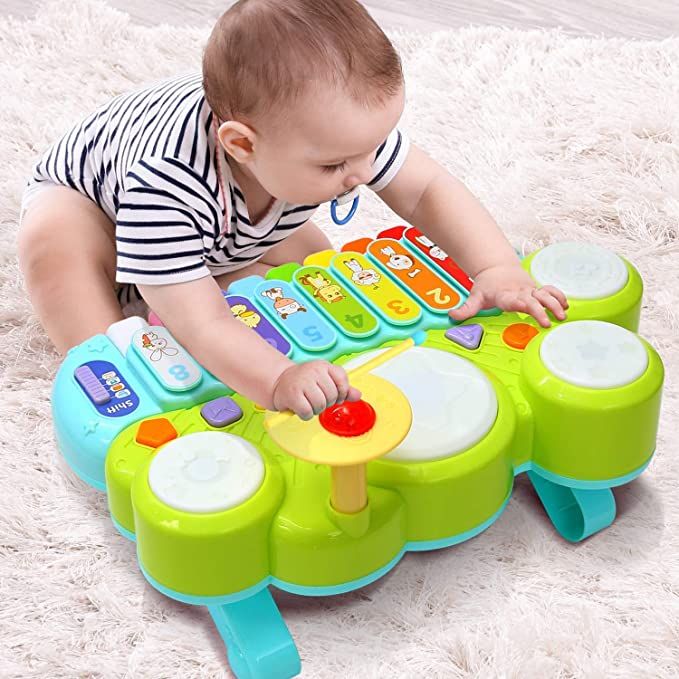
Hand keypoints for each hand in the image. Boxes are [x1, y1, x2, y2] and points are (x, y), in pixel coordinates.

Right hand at [272, 361, 361, 420]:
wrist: (279, 382)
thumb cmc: (304, 382)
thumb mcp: (325, 380)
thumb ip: (342, 388)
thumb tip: (358, 395)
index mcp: (324, 366)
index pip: (342, 379)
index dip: (341, 392)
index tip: (335, 394)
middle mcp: (314, 371)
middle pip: (332, 396)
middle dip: (327, 403)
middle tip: (316, 399)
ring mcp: (302, 382)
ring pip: (321, 405)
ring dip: (315, 410)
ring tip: (308, 403)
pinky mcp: (292, 395)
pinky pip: (308, 412)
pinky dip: (305, 415)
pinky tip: (300, 407)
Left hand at [449, 264, 568, 327]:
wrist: (495, 268)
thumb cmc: (486, 286)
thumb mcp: (474, 297)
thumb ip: (466, 309)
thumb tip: (452, 317)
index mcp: (506, 295)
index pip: (519, 301)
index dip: (528, 308)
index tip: (537, 317)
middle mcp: (521, 292)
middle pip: (536, 299)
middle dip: (544, 309)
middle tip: (550, 322)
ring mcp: (530, 289)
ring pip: (546, 294)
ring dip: (556, 303)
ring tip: (563, 316)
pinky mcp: (536, 288)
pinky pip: (550, 290)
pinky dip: (559, 296)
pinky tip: (566, 306)